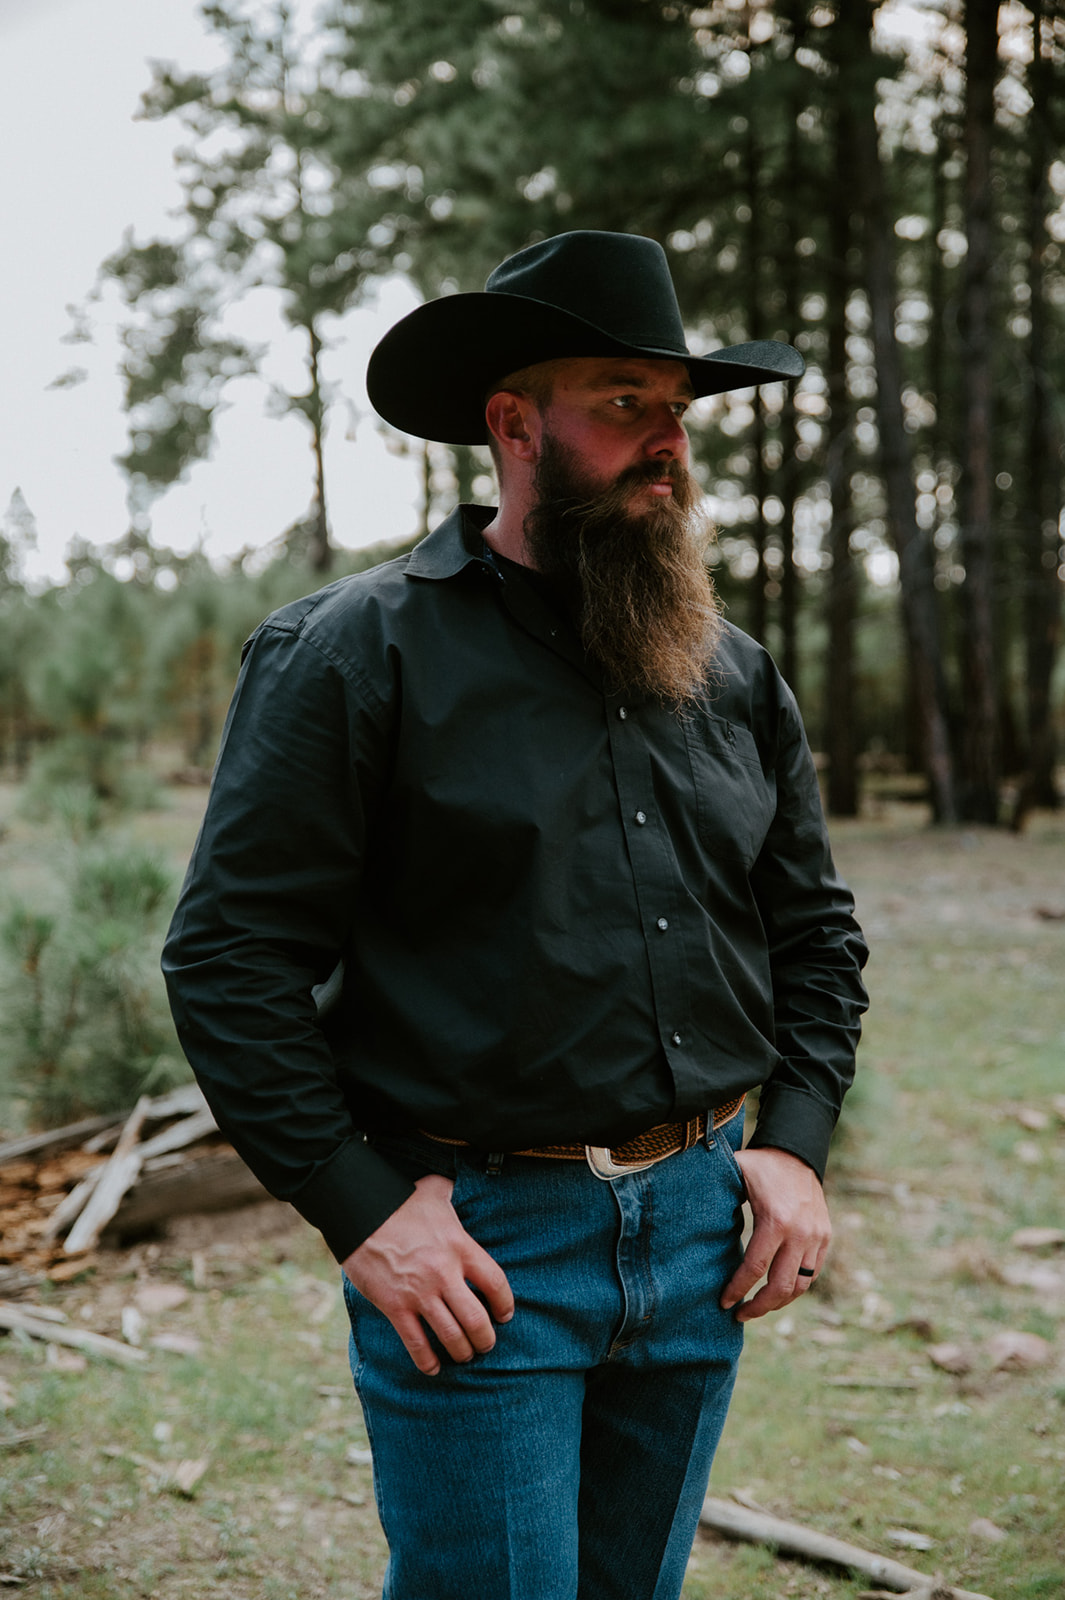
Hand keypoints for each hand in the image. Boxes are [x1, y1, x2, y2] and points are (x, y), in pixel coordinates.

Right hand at [342, 1173, 513, 1374]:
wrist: (361, 1213)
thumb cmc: (401, 1201)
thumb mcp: (435, 1191)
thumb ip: (452, 1192)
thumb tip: (458, 1186)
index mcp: (460, 1246)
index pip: (496, 1283)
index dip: (505, 1304)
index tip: (505, 1315)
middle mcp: (444, 1273)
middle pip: (477, 1319)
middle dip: (485, 1338)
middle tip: (486, 1344)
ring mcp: (419, 1293)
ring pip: (451, 1335)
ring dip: (462, 1352)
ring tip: (465, 1356)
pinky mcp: (394, 1306)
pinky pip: (416, 1343)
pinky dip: (427, 1361)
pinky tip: (434, 1368)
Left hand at [719, 1146, 830, 1321]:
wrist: (797, 1152)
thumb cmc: (759, 1166)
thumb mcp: (735, 1173)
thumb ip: (714, 1192)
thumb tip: (681, 1209)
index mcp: (775, 1220)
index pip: (755, 1268)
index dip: (738, 1290)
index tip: (724, 1302)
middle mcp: (801, 1232)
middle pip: (780, 1286)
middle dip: (759, 1307)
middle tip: (739, 1315)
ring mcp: (816, 1237)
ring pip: (800, 1286)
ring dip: (778, 1303)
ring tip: (757, 1308)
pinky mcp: (825, 1237)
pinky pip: (812, 1273)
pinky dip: (795, 1287)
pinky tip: (776, 1292)